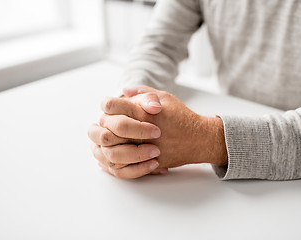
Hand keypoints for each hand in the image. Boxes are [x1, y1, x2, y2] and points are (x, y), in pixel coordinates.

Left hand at [89, 86, 227, 177]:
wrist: (198, 139)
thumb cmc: (181, 117)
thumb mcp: (164, 97)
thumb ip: (142, 92)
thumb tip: (123, 91)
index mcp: (142, 112)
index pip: (110, 106)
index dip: (106, 106)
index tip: (109, 107)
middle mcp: (139, 132)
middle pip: (105, 129)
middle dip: (102, 126)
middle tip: (106, 125)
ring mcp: (142, 150)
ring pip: (109, 151)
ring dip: (103, 146)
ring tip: (106, 141)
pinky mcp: (146, 164)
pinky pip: (121, 168)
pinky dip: (109, 165)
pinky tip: (106, 159)